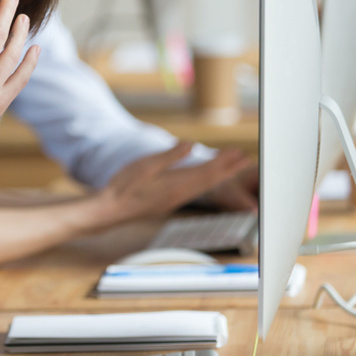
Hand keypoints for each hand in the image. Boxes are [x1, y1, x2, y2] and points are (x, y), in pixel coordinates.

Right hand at [90, 144, 251, 227]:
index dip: (224, 163)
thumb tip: (191, 145)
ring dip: (219, 175)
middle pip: (209, 180)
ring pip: (202, 186)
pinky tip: (204, 178)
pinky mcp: (167, 201)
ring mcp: (174, 199)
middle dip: (228, 169)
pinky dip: (205, 181)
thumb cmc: (123, 187)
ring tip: (232, 167)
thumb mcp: (145, 166)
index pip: (207, 172)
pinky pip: (193, 189)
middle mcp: (179, 194)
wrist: (110, 210)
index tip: (239, 153)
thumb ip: (170, 156)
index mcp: (176, 185)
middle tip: (245, 159)